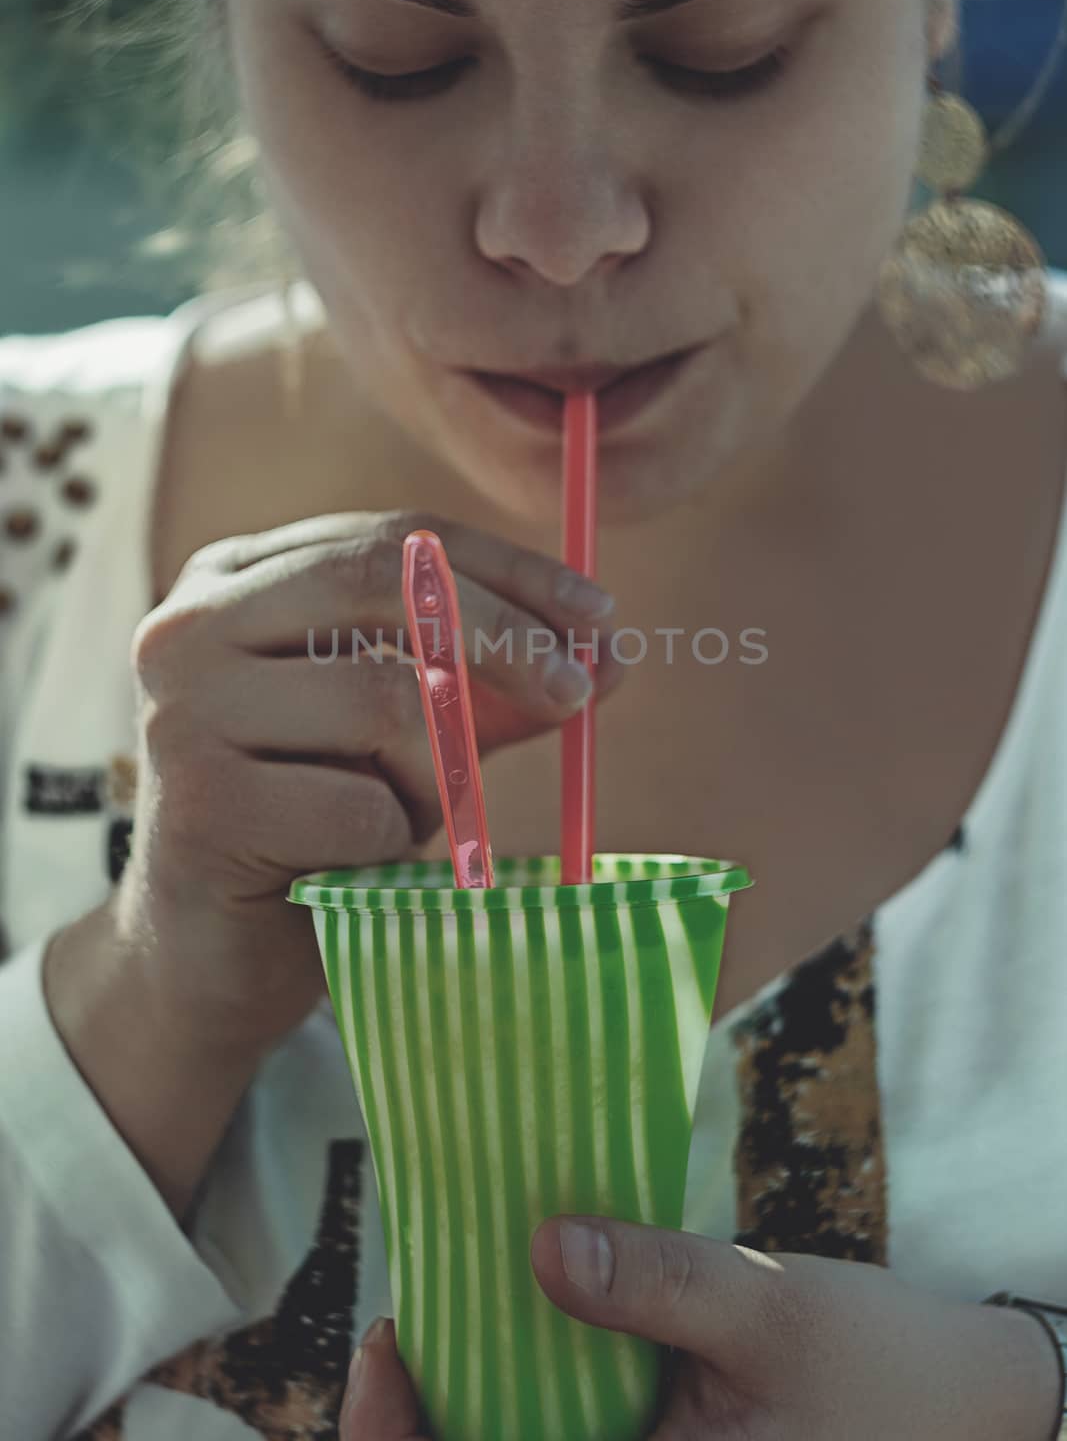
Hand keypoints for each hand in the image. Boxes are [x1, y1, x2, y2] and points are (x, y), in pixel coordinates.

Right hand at [119, 508, 620, 1060]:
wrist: (211, 951)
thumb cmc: (317, 823)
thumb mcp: (414, 731)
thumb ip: (496, 683)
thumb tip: (612, 652)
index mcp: (238, 578)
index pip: (400, 539)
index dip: (511, 570)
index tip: (600, 615)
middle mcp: (192, 624)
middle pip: (385, 583)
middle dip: (505, 636)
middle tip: (578, 692)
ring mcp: (184, 711)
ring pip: (386, 701)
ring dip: (436, 773)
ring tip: (404, 816)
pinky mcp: (201, 805)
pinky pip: (364, 808)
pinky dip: (394, 843)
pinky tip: (349, 866)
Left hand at [340, 1219, 1062, 1438]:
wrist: (962, 1398)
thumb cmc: (875, 1364)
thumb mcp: (765, 1309)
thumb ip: (656, 1282)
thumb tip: (544, 1244)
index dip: (399, 1440)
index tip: (384, 1346)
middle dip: (422, 1419)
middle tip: (400, 1325)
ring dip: (468, 1403)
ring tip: (445, 1314)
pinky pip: (564, 1433)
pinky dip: (522, 1392)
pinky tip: (515, 1323)